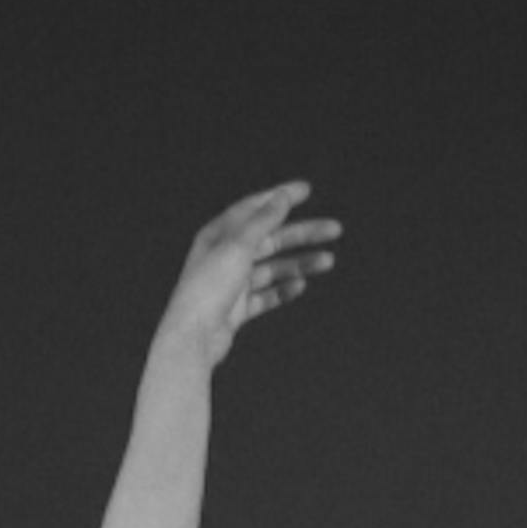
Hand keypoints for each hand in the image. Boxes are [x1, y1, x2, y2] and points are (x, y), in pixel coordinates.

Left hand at [153, 183, 338, 373]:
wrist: (193, 338)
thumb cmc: (208, 289)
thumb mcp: (238, 246)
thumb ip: (263, 220)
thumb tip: (282, 197)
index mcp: (220, 233)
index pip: (256, 208)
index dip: (282, 197)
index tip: (306, 190)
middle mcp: (225, 255)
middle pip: (271, 238)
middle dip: (303, 234)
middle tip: (334, 230)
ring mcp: (232, 283)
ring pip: (273, 268)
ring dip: (300, 264)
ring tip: (327, 262)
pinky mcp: (236, 309)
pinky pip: (265, 296)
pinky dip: (283, 290)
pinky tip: (300, 286)